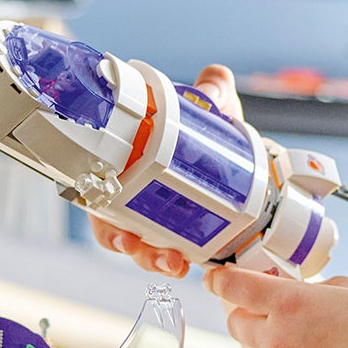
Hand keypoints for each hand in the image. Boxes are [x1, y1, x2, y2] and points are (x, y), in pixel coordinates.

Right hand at [87, 63, 241, 277]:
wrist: (251, 165)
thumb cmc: (216, 138)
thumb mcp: (214, 110)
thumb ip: (212, 91)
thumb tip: (214, 82)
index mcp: (132, 163)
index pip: (99, 187)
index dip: (96, 207)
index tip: (107, 219)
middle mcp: (138, 196)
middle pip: (114, 227)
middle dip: (123, 242)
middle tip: (134, 245)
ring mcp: (160, 221)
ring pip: (141, 247)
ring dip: (150, 259)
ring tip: (170, 263)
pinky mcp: (183, 239)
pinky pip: (170, 256)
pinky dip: (173, 263)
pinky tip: (184, 266)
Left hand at [204, 266, 347, 347]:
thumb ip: (324, 289)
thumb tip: (313, 295)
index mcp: (288, 303)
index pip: (235, 288)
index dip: (220, 281)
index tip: (216, 278)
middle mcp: (278, 338)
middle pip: (236, 324)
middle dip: (244, 313)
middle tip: (266, 307)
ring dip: (281, 340)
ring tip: (324, 335)